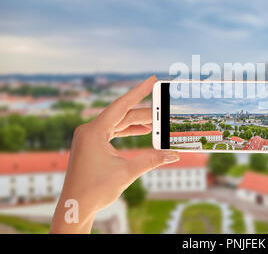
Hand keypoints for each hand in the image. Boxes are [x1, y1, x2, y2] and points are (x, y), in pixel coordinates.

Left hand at [50, 75, 178, 233]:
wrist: (75, 207)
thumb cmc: (95, 190)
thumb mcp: (127, 172)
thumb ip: (151, 160)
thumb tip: (173, 154)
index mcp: (94, 131)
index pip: (121, 105)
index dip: (138, 92)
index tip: (151, 80)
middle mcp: (89, 130)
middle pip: (122, 115)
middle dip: (144, 113)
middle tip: (164, 110)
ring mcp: (89, 137)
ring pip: (118, 123)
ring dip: (137, 123)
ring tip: (157, 121)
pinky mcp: (91, 145)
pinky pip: (112, 131)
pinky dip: (127, 131)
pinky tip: (142, 131)